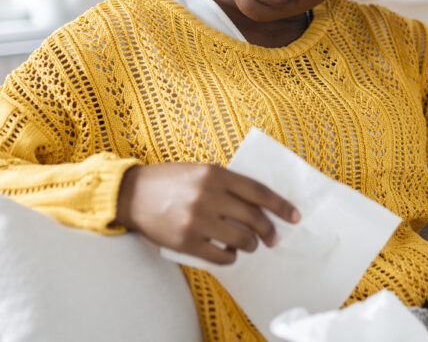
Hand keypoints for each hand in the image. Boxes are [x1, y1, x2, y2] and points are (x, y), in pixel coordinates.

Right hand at [114, 163, 300, 264]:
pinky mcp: (185, 241)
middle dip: (269, 231)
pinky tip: (230, 253)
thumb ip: (226, 183)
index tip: (295, 216)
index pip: (259, 192)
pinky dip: (231, 257)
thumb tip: (258, 205)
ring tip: (249, 245)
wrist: (132, 193)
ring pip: (240, 239)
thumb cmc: (170, 181)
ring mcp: (197, 220)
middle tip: (273, 238)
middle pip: (253, 218)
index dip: (280, 205)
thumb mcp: (200, 171)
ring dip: (250, 245)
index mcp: (216, 174)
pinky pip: (220, 256)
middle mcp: (208, 196)